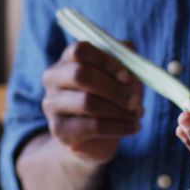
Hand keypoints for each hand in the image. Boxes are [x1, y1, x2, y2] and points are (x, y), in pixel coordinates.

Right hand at [42, 42, 143, 163]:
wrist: (92, 138)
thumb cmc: (108, 99)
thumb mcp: (120, 79)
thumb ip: (127, 66)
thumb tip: (133, 72)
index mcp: (68, 59)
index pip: (80, 51)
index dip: (106, 61)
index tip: (127, 77)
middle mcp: (54, 78)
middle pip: (80, 74)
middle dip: (113, 88)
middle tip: (135, 100)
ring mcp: (53, 104)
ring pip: (88, 102)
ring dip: (119, 110)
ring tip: (137, 114)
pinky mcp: (59, 129)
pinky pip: (93, 126)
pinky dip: (119, 127)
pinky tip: (132, 127)